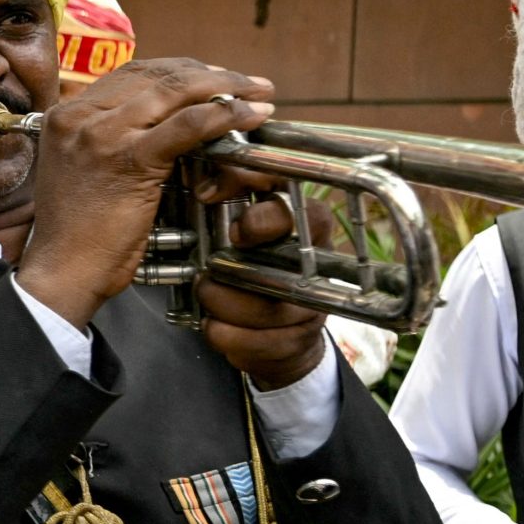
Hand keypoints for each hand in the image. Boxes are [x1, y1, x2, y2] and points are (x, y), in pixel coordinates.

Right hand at [17, 59, 274, 331]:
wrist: (62, 270)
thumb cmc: (78, 233)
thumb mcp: (84, 170)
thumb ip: (109, 140)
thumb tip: (161, 124)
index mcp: (65, 114)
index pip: (133, 72)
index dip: (182, 70)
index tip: (215, 79)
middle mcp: (79, 115)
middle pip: (157, 74)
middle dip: (211, 74)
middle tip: (249, 84)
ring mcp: (101, 133)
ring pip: (176, 91)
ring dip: (227, 88)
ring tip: (259, 95)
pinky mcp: (129, 159)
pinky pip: (188, 125)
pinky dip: (225, 115)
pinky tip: (250, 117)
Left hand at [195, 190, 329, 390]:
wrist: (272, 325)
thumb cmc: (249, 260)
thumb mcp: (240, 219)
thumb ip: (230, 190)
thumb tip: (204, 181)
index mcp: (309, 229)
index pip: (306, 215)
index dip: (267, 220)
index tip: (235, 230)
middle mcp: (318, 269)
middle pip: (280, 270)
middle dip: (233, 276)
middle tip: (207, 274)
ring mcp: (313, 308)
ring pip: (265, 310)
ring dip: (221, 305)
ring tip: (206, 295)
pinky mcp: (299, 342)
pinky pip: (256, 342)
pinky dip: (224, 335)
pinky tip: (215, 325)